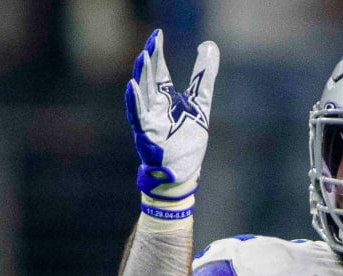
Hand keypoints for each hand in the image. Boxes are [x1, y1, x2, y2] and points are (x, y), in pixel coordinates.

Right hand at [124, 29, 218, 217]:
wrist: (183, 173)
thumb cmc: (186, 141)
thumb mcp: (200, 104)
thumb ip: (203, 77)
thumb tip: (209, 46)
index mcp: (164, 98)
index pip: (158, 71)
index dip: (157, 53)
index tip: (157, 35)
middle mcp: (153, 106)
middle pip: (149, 78)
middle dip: (150, 59)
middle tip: (152, 41)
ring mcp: (148, 120)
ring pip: (141, 94)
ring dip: (141, 75)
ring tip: (143, 56)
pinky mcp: (146, 135)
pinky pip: (137, 116)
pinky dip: (134, 101)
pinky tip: (132, 86)